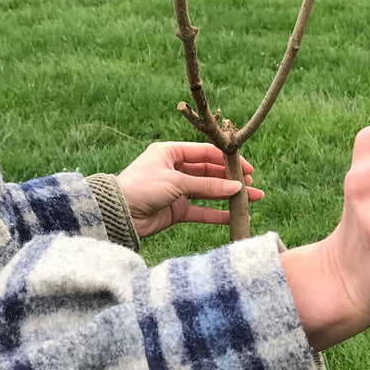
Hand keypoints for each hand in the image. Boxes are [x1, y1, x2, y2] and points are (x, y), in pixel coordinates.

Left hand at [116, 142, 262, 237]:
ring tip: (251, 199)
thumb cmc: (141, 187)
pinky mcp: (176, 210)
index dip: (226, 160)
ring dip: (228, 196)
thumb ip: (207, 185)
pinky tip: (233, 216)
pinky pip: (201, 211)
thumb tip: (236, 188)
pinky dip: (216, 214)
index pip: (205, 152)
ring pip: (208, 192)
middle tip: (252, 185)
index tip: (247, 168)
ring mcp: (176, 190)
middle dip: (230, 179)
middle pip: (209, 172)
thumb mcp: (176, 181)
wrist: (117, 214)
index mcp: (170, 152)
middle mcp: (174, 169)